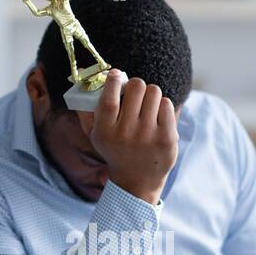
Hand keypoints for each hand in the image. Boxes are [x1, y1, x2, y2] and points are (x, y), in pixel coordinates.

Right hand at [87, 70, 177, 204]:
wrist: (137, 180)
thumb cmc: (116, 150)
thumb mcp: (97, 136)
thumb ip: (90, 110)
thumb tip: (89, 78)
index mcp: (105, 132)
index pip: (109, 99)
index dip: (114, 81)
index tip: (116, 74)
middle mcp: (126, 134)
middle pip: (136, 87)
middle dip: (136, 86)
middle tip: (135, 93)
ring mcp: (148, 136)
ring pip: (154, 91)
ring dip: (150, 94)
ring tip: (147, 106)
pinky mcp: (167, 138)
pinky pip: (166, 104)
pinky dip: (162, 106)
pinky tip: (157, 116)